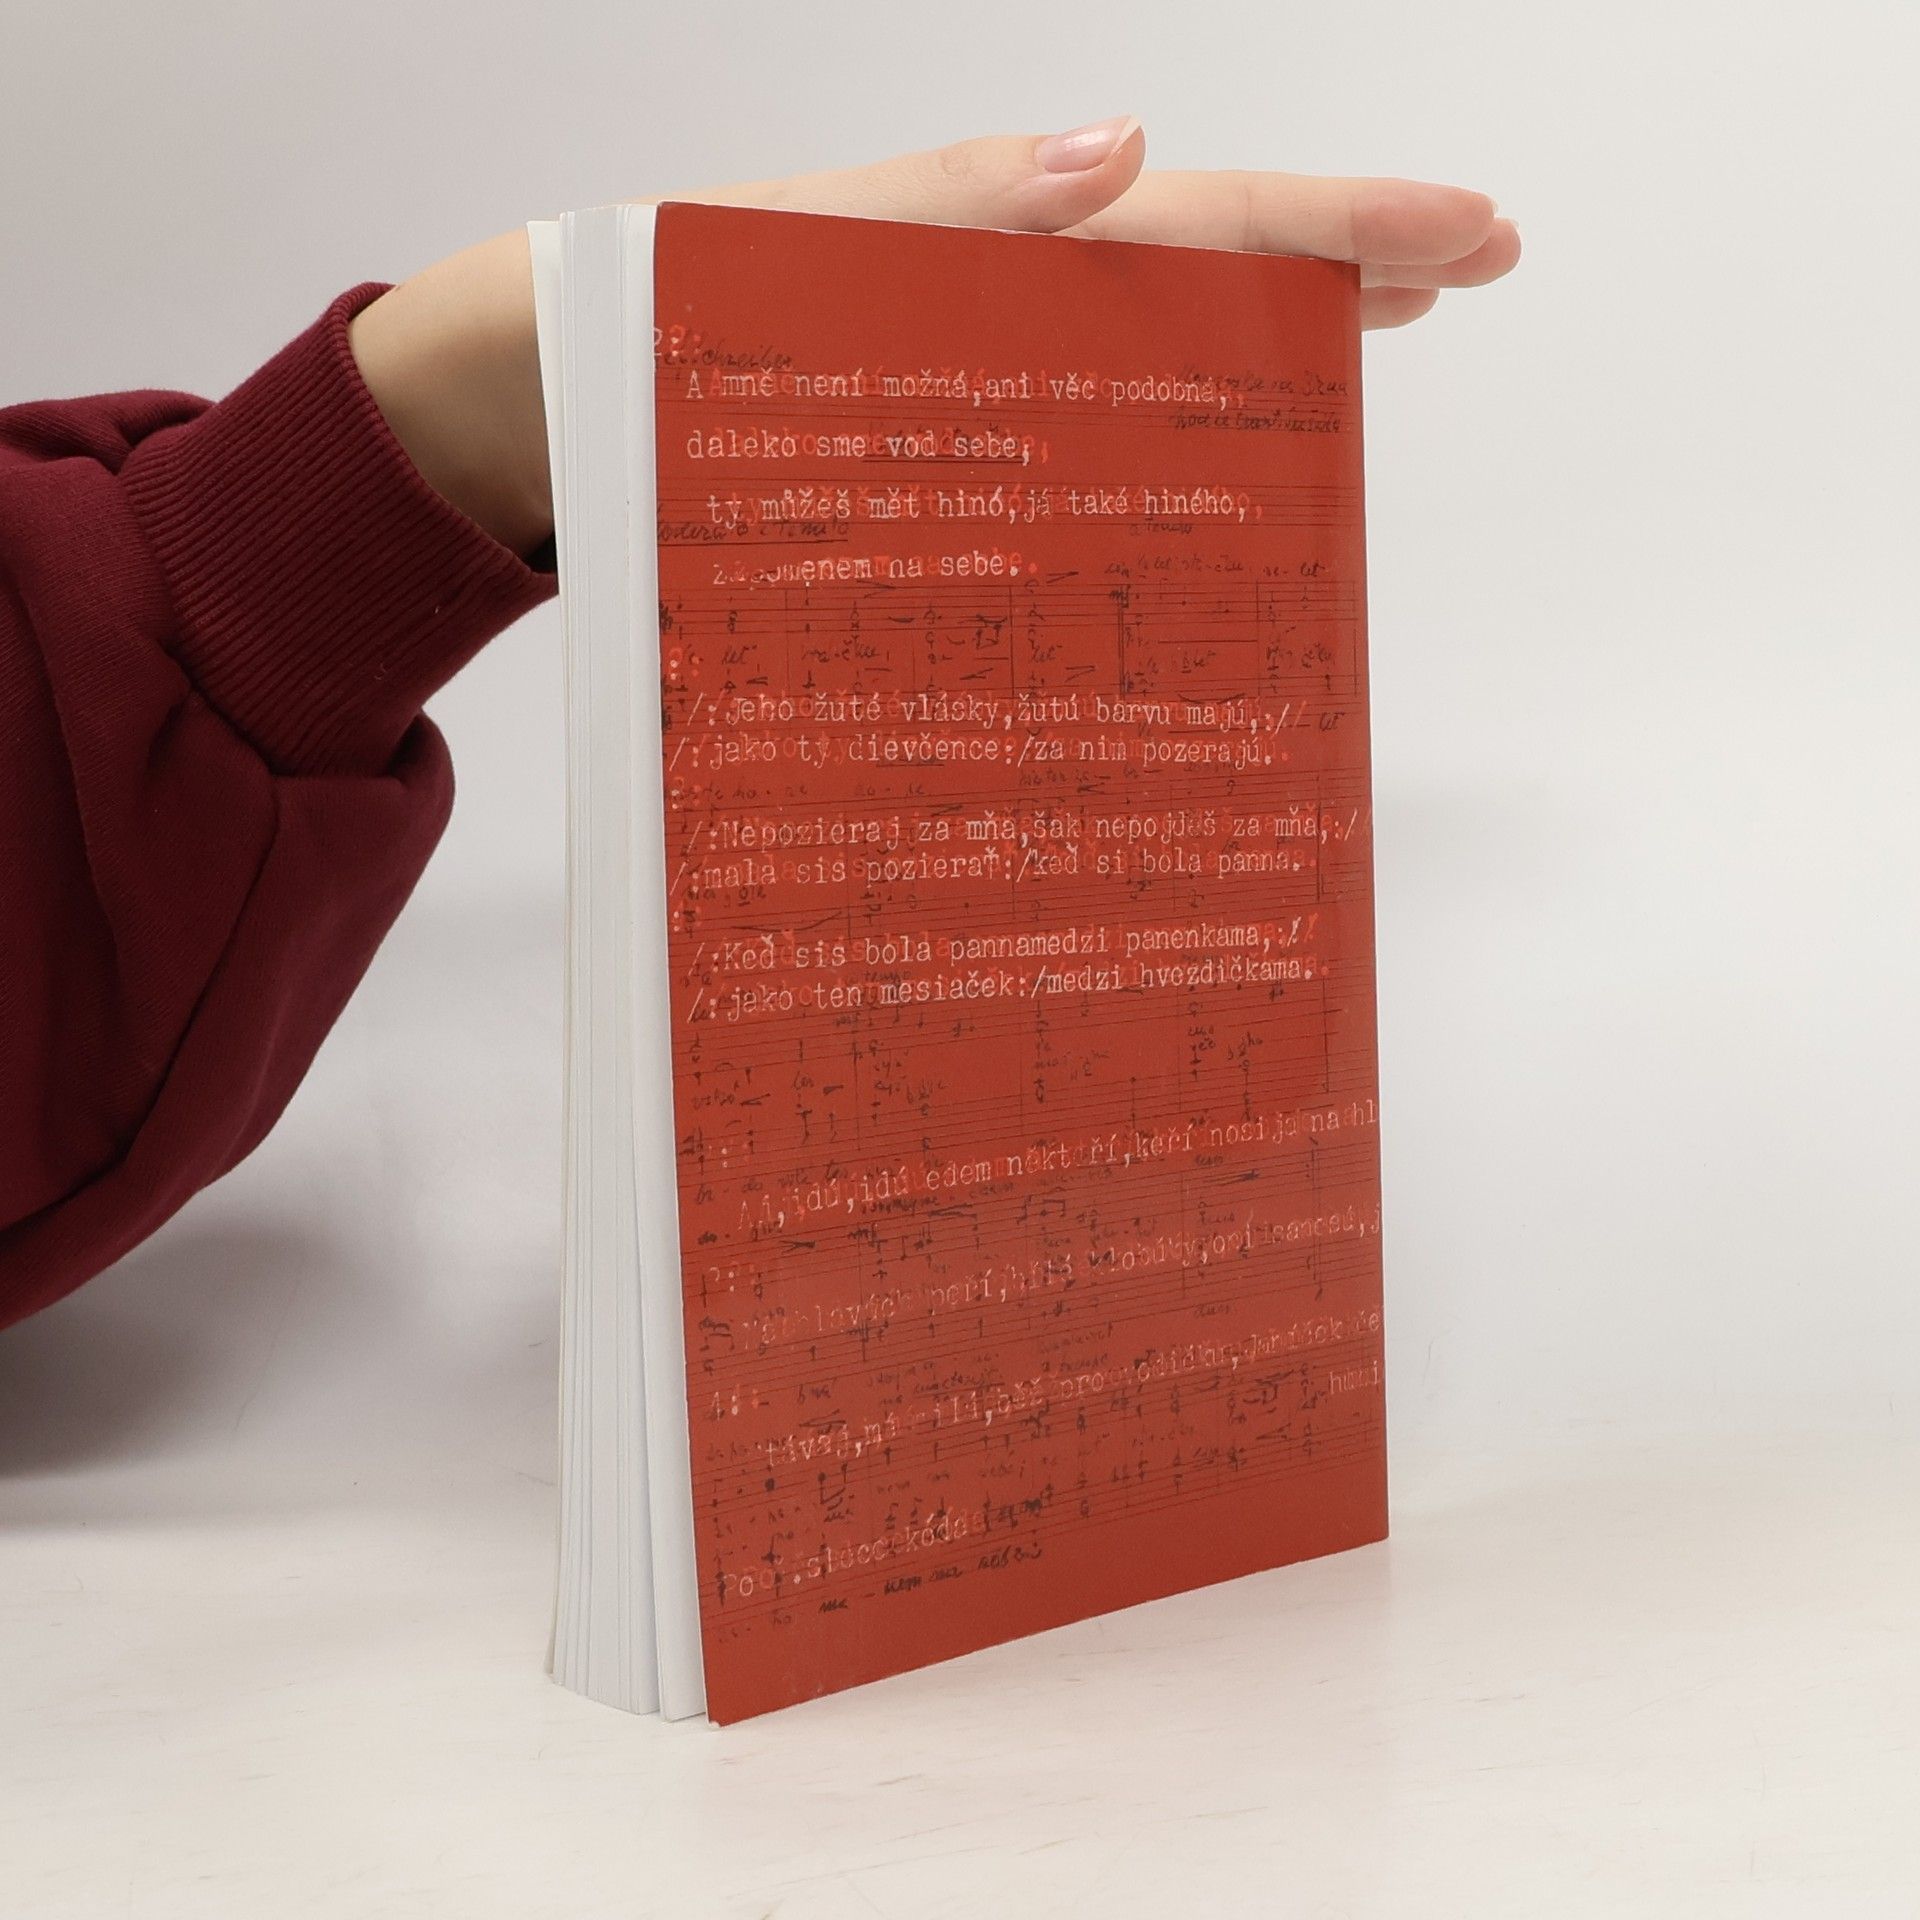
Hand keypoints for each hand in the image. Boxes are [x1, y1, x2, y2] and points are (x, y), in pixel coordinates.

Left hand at [350, 119, 1518, 555]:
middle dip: (1330, 258)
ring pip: (1131, 351)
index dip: (1327, 222)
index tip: (1461, 229)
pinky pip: (1049, 447)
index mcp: (965, 237)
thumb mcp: (765, 242)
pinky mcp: (913, 457)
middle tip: (1470, 259)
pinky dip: (1134, 450)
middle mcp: (975, 305)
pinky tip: (1191, 467)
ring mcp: (953, 381)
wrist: (509, 417)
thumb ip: (933, 205)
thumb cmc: (618, 324)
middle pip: (1182, 271)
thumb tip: (1114, 152)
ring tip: (1371, 338)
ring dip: (1253, 342)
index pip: (1180, 219)